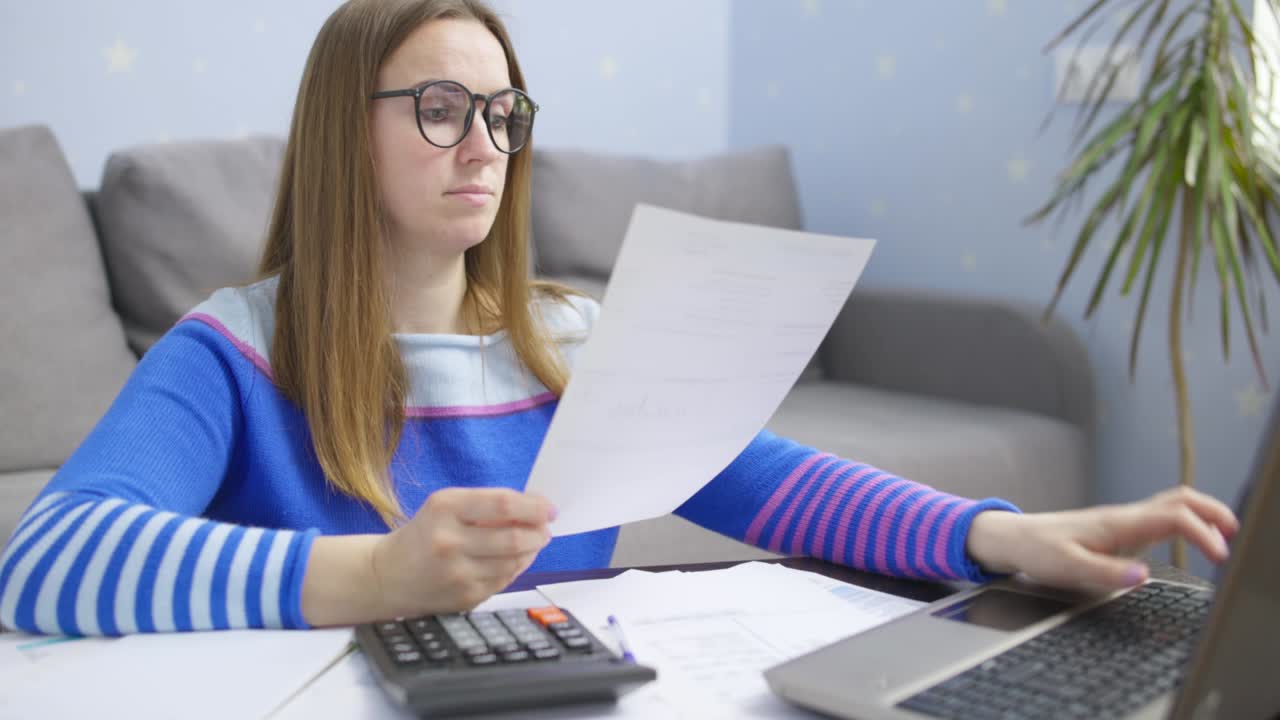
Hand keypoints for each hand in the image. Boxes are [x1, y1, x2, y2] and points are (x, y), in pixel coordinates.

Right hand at [371, 487, 555, 616]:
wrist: (385, 577)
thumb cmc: (423, 535)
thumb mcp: (447, 506)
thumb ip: (489, 504)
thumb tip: (537, 506)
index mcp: (445, 509)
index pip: (502, 505)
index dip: (533, 507)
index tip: (549, 508)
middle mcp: (449, 542)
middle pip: (513, 538)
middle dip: (538, 533)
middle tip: (545, 529)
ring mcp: (457, 574)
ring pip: (513, 562)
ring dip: (531, 551)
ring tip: (532, 542)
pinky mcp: (464, 598)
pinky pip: (504, 581)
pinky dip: (516, 568)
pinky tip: (513, 560)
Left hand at [966, 486, 1238, 592]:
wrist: (1014, 539)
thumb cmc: (1038, 551)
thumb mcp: (1068, 568)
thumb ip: (1107, 572)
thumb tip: (1144, 576)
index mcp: (1118, 524)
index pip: (1173, 516)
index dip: (1202, 532)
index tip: (1217, 555)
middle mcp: (1124, 517)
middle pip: (1180, 500)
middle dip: (1212, 512)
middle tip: (1234, 535)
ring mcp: (1123, 520)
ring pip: (1172, 504)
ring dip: (1202, 514)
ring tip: (1224, 537)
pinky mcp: (1119, 528)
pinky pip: (1161, 516)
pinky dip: (1187, 521)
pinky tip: (1192, 537)